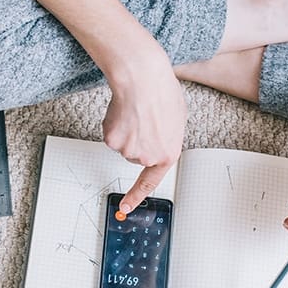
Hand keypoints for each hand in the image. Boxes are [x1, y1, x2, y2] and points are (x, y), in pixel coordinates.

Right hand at [103, 48, 186, 213]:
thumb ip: (166, 137)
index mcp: (168, 154)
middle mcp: (148, 157)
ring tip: (137, 111)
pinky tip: (124, 111)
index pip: (150, 182)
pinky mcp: (112, 141)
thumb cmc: (162, 93)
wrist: (143, 79)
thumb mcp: (176, 118)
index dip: (135, 196)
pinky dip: (115, 124)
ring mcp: (129, 150)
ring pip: (122, 144)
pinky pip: (111, 135)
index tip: (124, 208)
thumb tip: (157, 139)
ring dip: (127, 130)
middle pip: (135, 155)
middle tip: (144, 118)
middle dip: (138, 139)